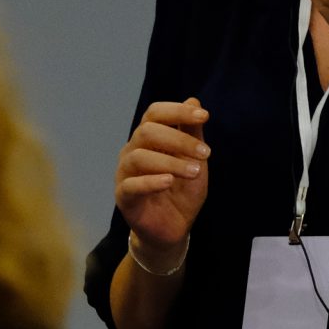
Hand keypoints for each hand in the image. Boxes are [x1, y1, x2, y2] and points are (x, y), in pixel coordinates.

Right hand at [116, 97, 210, 253]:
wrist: (174, 228)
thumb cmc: (182, 190)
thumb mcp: (194, 160)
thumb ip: (192, 133)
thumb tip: (194, 101)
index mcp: (147, 138)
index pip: (155, 113)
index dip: (177, 111)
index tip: (205, 116)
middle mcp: (132, 151)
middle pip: (147, 131)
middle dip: (179, 139)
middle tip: (205, 152)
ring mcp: (124, 173)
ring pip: (140, 157)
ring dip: (171, 162)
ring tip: (195, 172)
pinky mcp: (123, 197)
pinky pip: (131, 185)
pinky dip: (151, 181)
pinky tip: (169, 182)